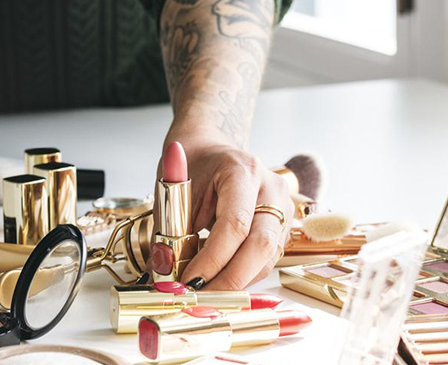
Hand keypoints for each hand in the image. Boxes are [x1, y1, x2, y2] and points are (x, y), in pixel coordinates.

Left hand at [158, 137, 292, 289]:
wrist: (210, 150)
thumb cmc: (193, 165)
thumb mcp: (173, 191)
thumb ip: (171, 232)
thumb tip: (165, 272)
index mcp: (243, 172)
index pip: (235, 225)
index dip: (212, 259)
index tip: (188, 281)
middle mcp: (271, 188)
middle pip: (261, 245)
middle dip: (229, 279)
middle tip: (198, 297)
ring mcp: (282, 207)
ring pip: (266, 258)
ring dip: (234, 281)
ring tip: (203, 289)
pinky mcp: (281, 226)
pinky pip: (266, 259)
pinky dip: (241, 274)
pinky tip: (217, 277)